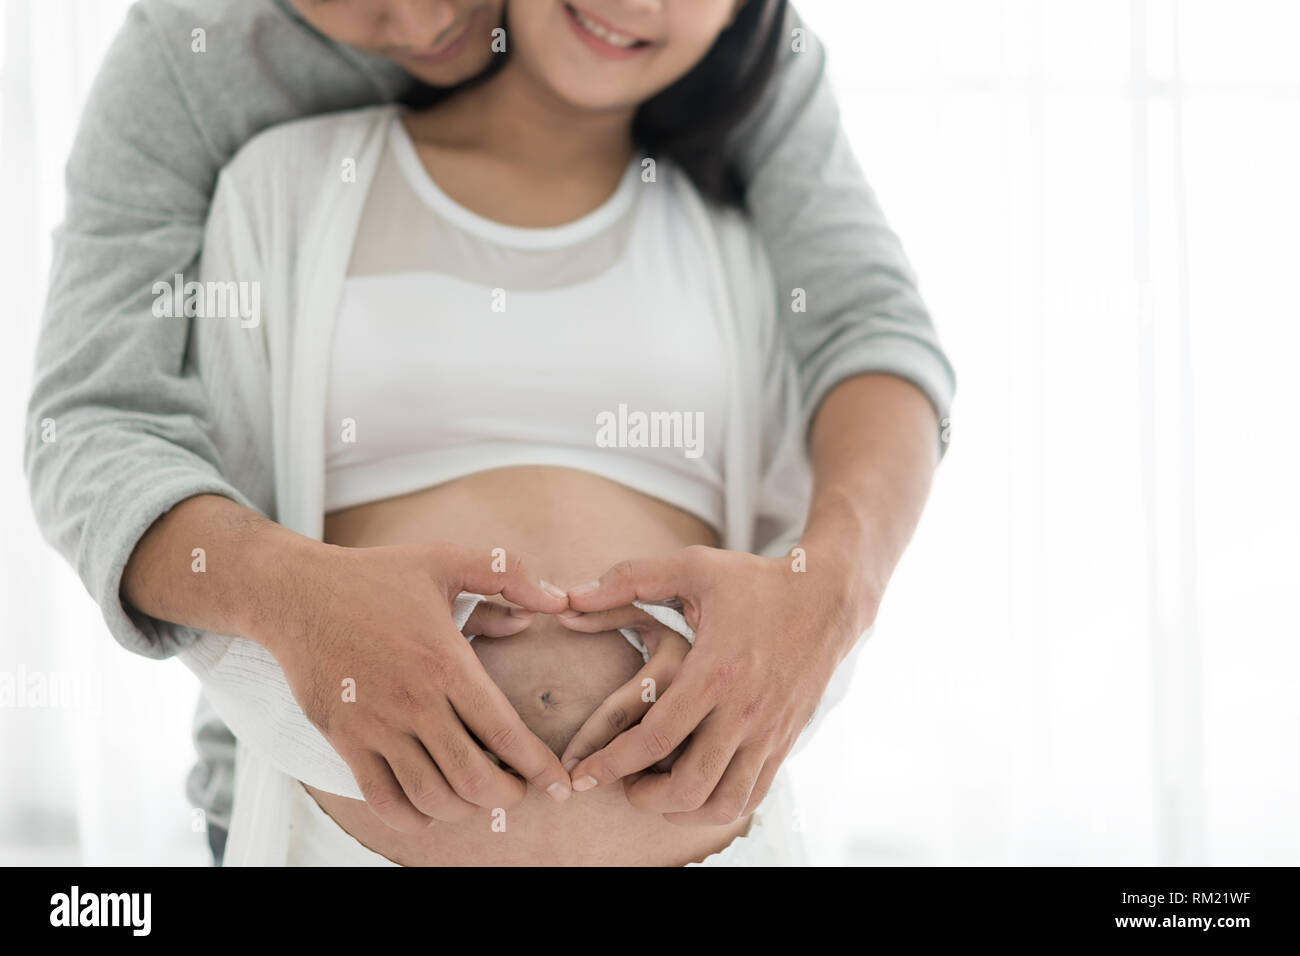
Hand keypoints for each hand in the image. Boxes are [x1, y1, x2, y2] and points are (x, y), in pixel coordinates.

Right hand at [257, 540, 573, 831]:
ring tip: (479, 794)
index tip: (559, 784)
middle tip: (519, 788)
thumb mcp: (446, 560)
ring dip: (465, 809)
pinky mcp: (344, 740)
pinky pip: (383, 800)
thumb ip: (507, 574)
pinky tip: (430, 806)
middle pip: (473, 778)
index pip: (505, 733)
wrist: (295, 594)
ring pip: (432, 798)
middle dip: (509, 795)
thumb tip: (556, 601)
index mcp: (445, 663)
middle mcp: (414, 702)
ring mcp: (376, 727)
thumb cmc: (375, 576)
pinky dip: (414, 817)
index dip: (539, 768)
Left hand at [564, 545, 866, 824]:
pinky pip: (753, 795)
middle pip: (688, 785)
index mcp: (714, 671)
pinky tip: (695, 790)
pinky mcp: (785, 741)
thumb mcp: (693, 567)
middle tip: (620, 786)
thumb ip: (630, 579)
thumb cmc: (754, 581)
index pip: (656, 738)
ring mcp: (769, 731)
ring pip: (723, 802)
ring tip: (656, 794)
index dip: (612, 764)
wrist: (827, 597)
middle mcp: (744, 710)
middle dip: (642, 798)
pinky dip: (718, 806)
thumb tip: (572, 597)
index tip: (584, 773)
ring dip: (681, 811)